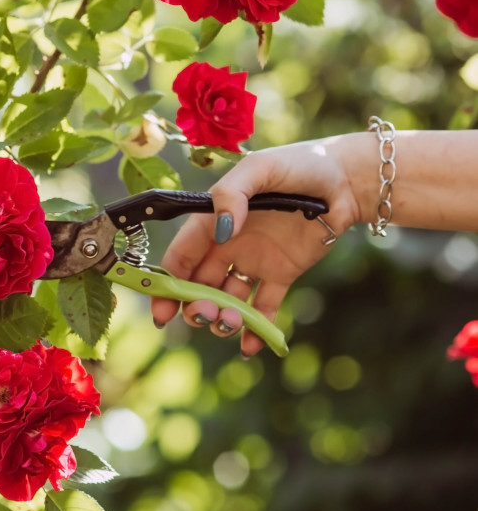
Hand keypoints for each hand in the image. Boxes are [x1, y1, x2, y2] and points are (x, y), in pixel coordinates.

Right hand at [151, 136, 363, 355]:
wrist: (348, 180)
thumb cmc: (300, 164)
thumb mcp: (259, 168)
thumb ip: (232, 195)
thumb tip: (220, 232)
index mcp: (214, 220)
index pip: (181, 257)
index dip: (167, 284)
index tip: (162, 311)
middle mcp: (228, 244)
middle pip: (200, 285)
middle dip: (196, 306)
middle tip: (206, 315)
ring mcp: (254, 261)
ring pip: (229, 299)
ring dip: (224, 318)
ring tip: (232, 323)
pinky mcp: (282, 274)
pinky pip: (264, 307)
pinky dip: (257, 329)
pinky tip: (251, 347)